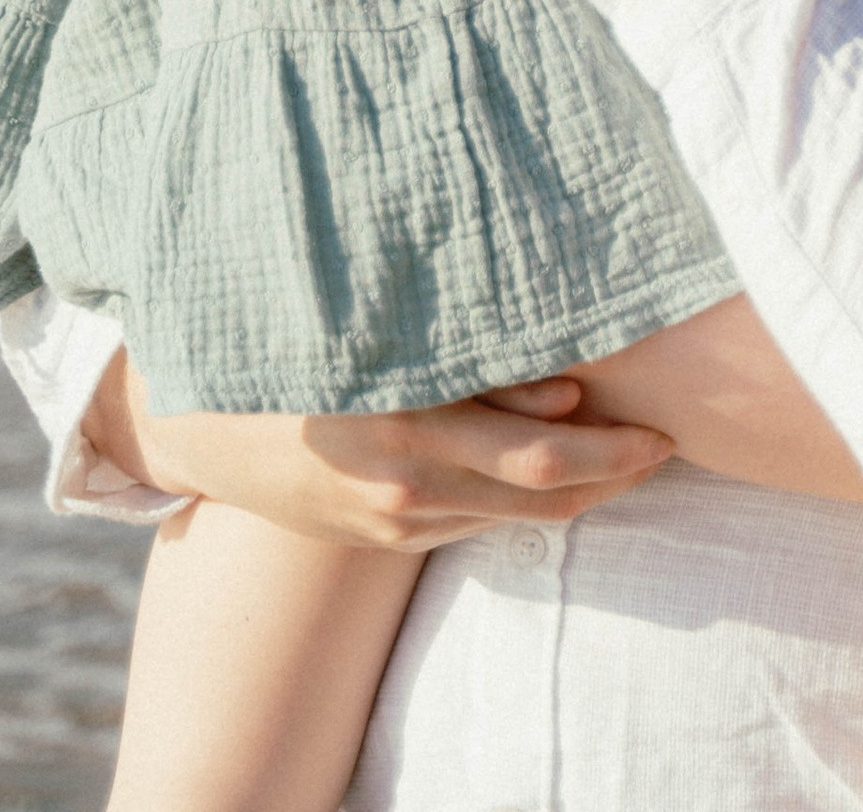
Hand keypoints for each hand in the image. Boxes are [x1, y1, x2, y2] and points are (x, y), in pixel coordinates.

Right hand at [98, 351, 674, 551]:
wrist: (192, 415)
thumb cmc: (292, 337)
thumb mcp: (374, 328)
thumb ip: (464, 347)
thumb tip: (563, 375)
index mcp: (405, 421)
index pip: (538, 454)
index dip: (609, 445)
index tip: (663, 421)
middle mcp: (403, 482)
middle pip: (539, 491)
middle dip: (613, 470)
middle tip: (669, 445)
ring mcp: (390, 517)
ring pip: (512, 515)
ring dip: (578, 490)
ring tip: (632, 457)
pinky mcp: (379, 534)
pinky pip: (471, 524)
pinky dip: (524, 503)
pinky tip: (556, 476)